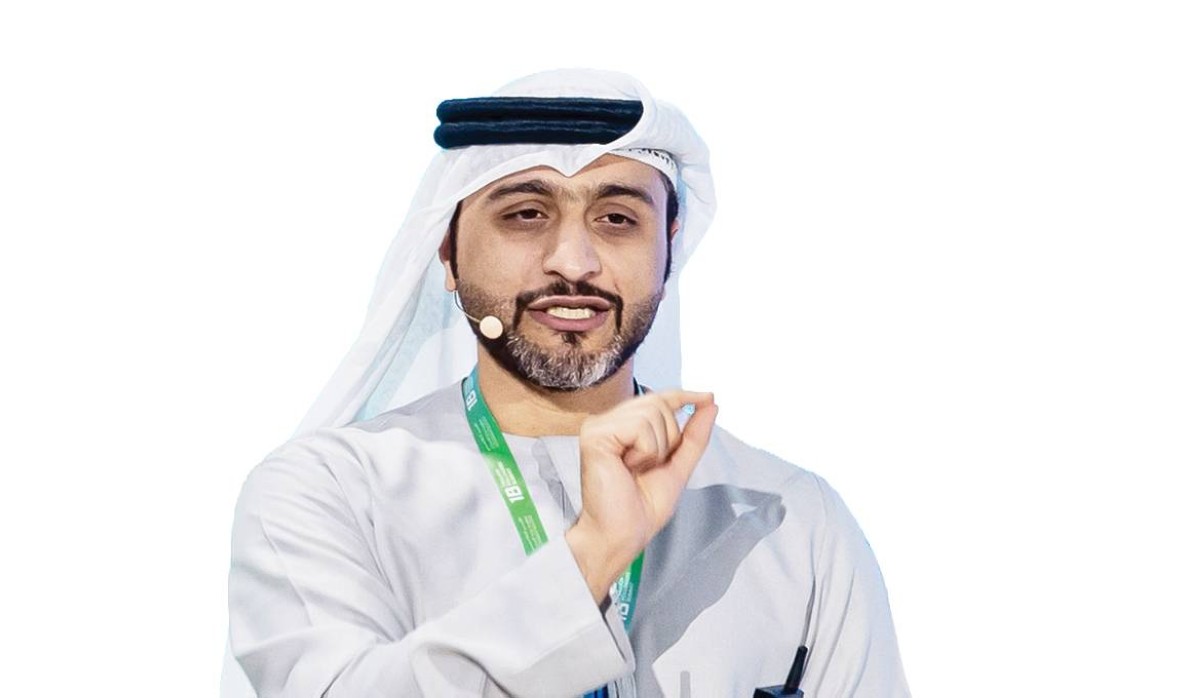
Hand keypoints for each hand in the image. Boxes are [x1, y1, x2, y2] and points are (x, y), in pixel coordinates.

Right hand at [566, 391, 717, 601]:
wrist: (622, 534)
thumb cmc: (641, 509)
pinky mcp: (595, 434)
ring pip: (652, 412)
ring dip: (657, 448)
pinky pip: (640, 427)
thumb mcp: (677, 467)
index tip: (708, 396)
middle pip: (659, 402)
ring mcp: (599, 426)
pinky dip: (646, 451)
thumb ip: (693, 436)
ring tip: (635, 470)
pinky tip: (627, 468)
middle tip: (648, 466)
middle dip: (669, 437)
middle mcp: (608, 421)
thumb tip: (710, 403)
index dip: (684, 395)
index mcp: (624, 427)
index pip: (658, 398)